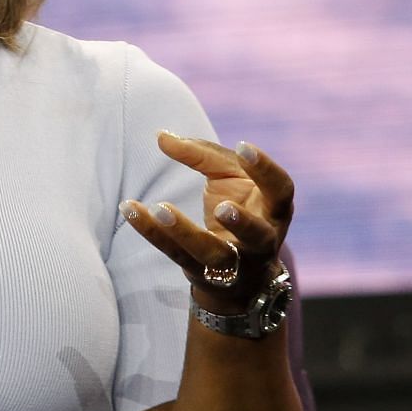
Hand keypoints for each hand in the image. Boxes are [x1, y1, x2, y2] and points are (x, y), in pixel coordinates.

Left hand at [120, 134, 294, 310]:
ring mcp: (233, 264)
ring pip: (212, 254)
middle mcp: (262, 242)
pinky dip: (151, 232)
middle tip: (222, 207)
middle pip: (257, 236)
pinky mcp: (202, 274)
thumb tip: (161, 136)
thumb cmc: (238, 206)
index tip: (243, 146)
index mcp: (275, 211)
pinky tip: (130, 209)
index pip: (281, 190)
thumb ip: (202, 154)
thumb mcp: (230, 178)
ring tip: (162, 208)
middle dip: (242, 223)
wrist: (240, 273)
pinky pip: (175, 254)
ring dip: (186, 233)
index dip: (265, 169)